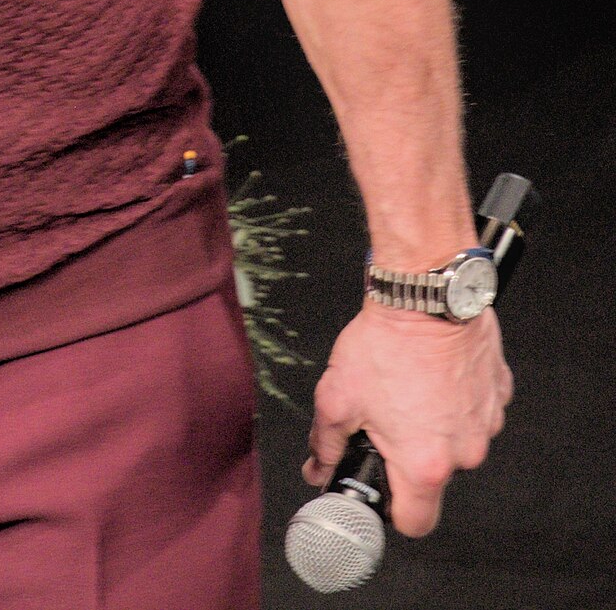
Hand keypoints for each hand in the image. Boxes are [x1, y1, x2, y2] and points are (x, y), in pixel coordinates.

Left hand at [301, 298, 512, 535]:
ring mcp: (487, 423)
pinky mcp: (498, 394)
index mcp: (426, 463)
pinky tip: (429, 372)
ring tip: (406, 386)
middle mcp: (465, 452)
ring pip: (455, 440)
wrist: (424, 295)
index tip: (379, 488)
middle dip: (408, 455)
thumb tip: (318, 467)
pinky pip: (473, 410)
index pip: (416, 522)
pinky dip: (453, 399)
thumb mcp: (337, 397)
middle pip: (434, 475)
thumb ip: (324, 443)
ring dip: (432, 424)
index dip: (392, 510)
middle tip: (384, 419)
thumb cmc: (386, 344)